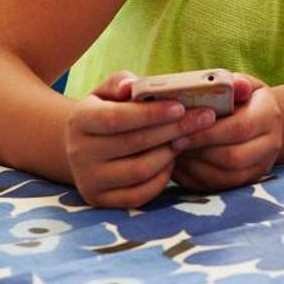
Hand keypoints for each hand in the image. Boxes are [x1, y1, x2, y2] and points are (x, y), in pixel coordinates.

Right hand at [63, 70, 213, 208]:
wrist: (87, 146)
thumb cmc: (108, 111)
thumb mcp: (108, 92)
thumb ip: (121, 83)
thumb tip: (132, 86)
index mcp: (78, 121)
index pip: (115, 118)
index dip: (150, 113)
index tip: (180, 107)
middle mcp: (78, 153)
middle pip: (134, 143)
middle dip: (174, 129)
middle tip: (205, 118)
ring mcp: (88, 180)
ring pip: (140, 170)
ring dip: (170, 153)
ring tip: (187, 138)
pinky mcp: (101, 200)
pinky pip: (140, 194)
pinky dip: (162, 178)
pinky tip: (172, 160)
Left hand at [169, 75, 281, 193]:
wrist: (260, 122)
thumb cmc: (242, 100)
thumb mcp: (240, 86)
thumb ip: (234, 84)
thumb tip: (233, 85)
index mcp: (269, 115)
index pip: (240, 129)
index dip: (207, 134)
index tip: (180, 132)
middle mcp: (270, 144)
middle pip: (234, 157)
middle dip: (199, 152)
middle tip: (173, 145)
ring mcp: (260, 166)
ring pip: (224, 176)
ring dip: (195, 167)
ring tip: (174, 154)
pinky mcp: (245, 182)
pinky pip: (218, 187)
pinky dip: (195, 177)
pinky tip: (181, 165)